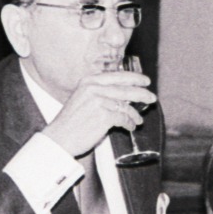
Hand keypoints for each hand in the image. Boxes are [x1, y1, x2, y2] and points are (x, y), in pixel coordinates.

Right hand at [39, 65, 154, 158]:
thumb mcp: (83, 98)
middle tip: (152, 98)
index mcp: (89, 81)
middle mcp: (93, 88)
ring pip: (126, 106)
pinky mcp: (103, 116)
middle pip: (125, 89)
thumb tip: (124, 95)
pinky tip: (130, 127)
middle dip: (142, 94)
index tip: (145, 81)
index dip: (134, 78)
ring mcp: (99, 102)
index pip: (117, 76)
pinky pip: (123, 119)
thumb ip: (100, 93)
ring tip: (139, 120)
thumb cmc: (72, 122)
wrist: (59, 137)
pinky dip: (129, 124)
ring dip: (135, 114)